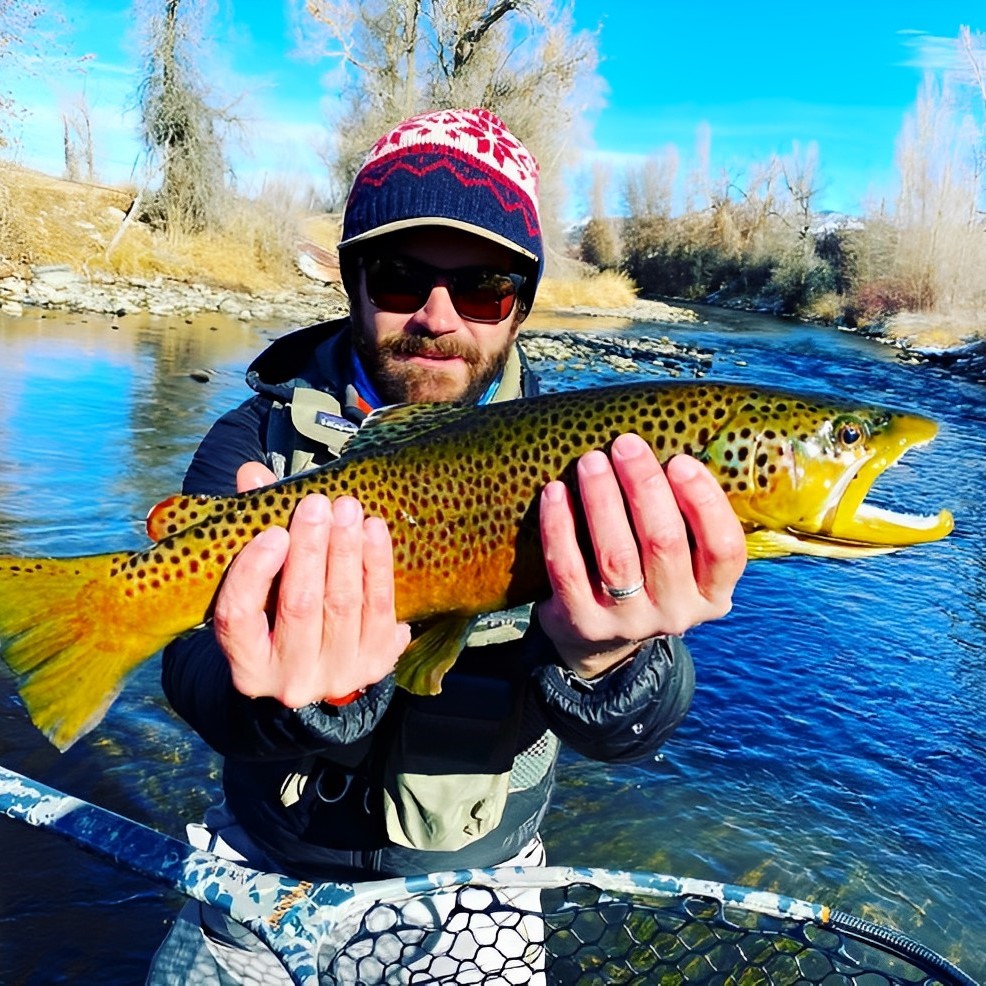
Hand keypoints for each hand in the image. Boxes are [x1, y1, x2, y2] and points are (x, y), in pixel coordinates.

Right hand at [211, 462, 411, 707]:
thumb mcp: (259, 587)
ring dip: (347, 551)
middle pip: (299, 606)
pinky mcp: (378, 664)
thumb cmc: (281, 615)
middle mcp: (291, 682)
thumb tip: (253, 474)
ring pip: (344, 605)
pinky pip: (382, 608)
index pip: (239, 617)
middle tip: (318, 504)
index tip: (273, 532)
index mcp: (248, 668)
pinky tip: (374, 530)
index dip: (255, 572)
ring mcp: (338, 676)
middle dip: (311, 549)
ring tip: (348, 508)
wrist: (327, 665)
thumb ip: (251, 531)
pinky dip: (377, 566)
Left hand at [536, 434, 746, 678]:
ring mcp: (628, 621)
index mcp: (711, 593)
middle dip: (644, 486)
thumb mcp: (680, 560)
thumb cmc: (645, 575)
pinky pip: (568, 570)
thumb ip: (684, 518)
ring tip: (591, 461)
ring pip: (616, 556)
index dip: (704, 502)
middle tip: (625, 445)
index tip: (680, 460)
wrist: (597, 639)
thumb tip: (671, 441)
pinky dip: (559, 528)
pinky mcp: (583, 622)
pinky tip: (555, 493)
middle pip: (664, 542)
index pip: (724, 549)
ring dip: (602, 501)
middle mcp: (676, 612)